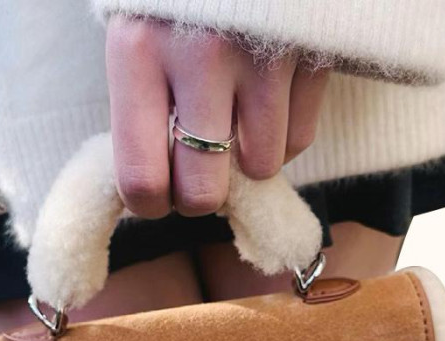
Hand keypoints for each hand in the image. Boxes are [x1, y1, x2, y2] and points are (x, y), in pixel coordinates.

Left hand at [106, 15, 328, 218]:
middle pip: (204, 191)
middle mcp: (200, 58)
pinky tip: (266, 106)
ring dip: (247, 162)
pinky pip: (300, 139)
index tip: (158, 196)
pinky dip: (282, 138)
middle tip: (198, 174)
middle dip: (201, 195)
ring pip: (260, 168)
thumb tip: (153, 186)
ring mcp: (263, 55)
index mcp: (137, 52)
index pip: (141, 178)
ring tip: (235, 125)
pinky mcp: (311, 52)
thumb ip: (138, 106)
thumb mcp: (134, 33)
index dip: (150, 204)